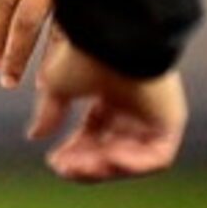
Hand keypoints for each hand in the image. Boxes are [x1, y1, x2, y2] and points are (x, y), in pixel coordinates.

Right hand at [28, 31, 186, 181]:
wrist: (116, 39)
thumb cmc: (88, 53)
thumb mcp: (59, 85)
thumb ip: (49, 112)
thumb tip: (34, 136)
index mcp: (111, 97)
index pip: (93, 136)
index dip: (74, 152)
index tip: (53, 161)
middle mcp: (135, 108)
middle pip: (110, 151)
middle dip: (86, 164)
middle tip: (64, 168)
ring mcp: (155, 116)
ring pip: (132, 159)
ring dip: (104, 168)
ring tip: (81, 166)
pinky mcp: (171, 123)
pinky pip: (156, 158)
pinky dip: (133, 164)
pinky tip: (109, 158)